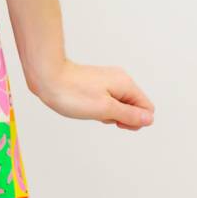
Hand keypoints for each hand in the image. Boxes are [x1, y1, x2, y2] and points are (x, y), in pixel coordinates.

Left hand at [28, 58, 153, 130]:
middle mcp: (121, 80)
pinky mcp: (97, 84)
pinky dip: (99, 108)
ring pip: (119, 106)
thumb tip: (149, 120)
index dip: (134, 120)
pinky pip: (108, 101)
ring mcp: (109, 81)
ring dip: (108, 114)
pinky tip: (87, 106)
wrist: (47, 76)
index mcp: (126, 84)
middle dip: (120, 117)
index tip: (114, 119)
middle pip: (134, 107)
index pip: (147, 109)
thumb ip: (129, 115)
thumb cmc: (72, 93)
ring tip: (91, 109)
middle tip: (100, 113)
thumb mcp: (104, 109)